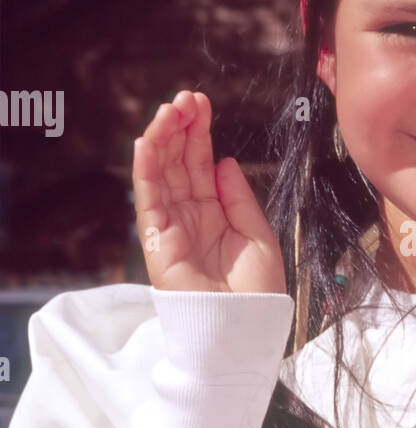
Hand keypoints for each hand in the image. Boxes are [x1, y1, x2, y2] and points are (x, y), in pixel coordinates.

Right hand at [133, 90, 286, 294]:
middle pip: (178, 163)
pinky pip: (148, 200)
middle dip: (180, 128)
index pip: (200, 164)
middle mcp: (189, 216)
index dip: (199, 134)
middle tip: (186, 97)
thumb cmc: (256, 292)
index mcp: (214, 214)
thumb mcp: (258, 235)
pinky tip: (148, 142)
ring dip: (162, 139)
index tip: (202, 105)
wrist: (243, 330)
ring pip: (160, 174)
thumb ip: (238, 198)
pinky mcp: (156, 242)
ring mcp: (171, 227)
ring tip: (170, 109)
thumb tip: (224, 161)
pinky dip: (146, 170)